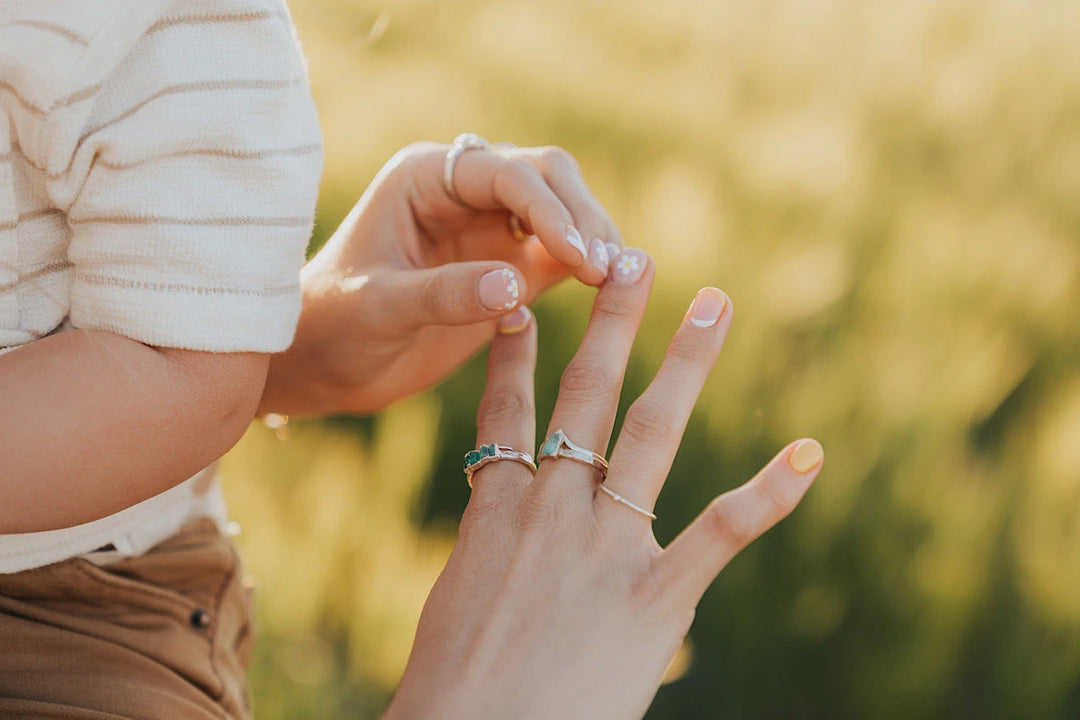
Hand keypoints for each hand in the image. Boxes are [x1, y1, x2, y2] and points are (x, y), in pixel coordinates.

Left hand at [260, 141, 622, 416]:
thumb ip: (442, 294)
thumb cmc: (332, 325)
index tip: (579, 258)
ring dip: (594, 241)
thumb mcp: (378, 308)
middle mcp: (464, 192)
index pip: (507, 174)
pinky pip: (561, 257)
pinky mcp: (508, 268)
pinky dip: (590, 269)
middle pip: (548, 179)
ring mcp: (490, 228)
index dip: (550, 210)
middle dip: (583, 217)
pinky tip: (615, 291)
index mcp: (427, 178)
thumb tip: (515, 286)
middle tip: (608, 268)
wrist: (322, 364)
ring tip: (621, 280)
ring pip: (564, 213)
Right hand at [386, 251, 823, 719]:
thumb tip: (508, 543)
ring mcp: (605, 548)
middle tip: (631, 259)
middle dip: (609, 321)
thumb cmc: (452, 691)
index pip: (503, 413)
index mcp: (495, 513)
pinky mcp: (654, 599)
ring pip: (650, 432)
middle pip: (583, 394)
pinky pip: (718, 533)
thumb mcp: (461, 602)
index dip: (512, 356)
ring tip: (714, 304)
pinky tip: (807, 455)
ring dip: (686, 362)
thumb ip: (494, 556)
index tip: (520, 307)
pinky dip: (768, 495)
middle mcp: (551, 511)